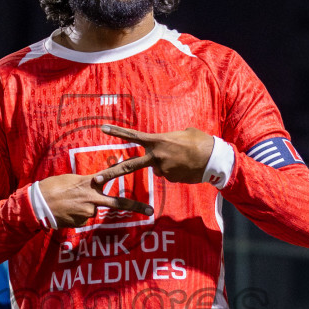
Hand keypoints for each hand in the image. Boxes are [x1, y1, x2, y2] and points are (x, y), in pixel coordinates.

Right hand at [37, 172, 152, 228]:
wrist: (38, 204)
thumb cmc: (51, 188)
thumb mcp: (70, 180)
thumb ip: (85, 184)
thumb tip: (92, 189)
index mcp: (89, 183)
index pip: (111, 176)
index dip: (126, 171)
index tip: (139, 164)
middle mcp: (92, 197)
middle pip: (117, 203)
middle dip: (136, 207)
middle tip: (150, 211)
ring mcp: (88, 211)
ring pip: (92, 210)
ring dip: (83, 208)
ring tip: (68, 204)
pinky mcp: (82, 222)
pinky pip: (83, 218)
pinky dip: (77, 215)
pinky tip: (66, 212)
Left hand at [93, 124, 213, 184]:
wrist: (213, 158)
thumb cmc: (199, 141)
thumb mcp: (181, 133)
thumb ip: (166, 140)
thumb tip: (162, 150)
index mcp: (157, 140)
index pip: (133, 136)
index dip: (117, 132)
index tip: (103, 129)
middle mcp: (156, 156)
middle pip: (129, 166)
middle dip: (111, 173)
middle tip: (96, 179)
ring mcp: (162, 169)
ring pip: (157, 168)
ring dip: (166, 164)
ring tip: (182, 158)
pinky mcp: (170, 179)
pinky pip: (168, 174)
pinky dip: (175, 170)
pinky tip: (186, 166)